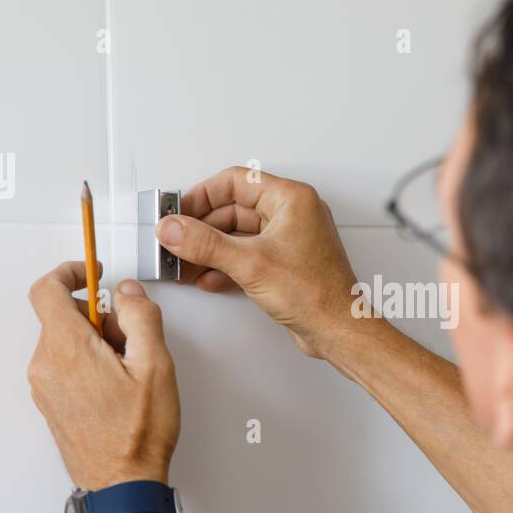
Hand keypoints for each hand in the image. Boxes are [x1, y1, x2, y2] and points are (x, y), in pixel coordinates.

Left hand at [27, 263, 179, 491]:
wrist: (122, 485)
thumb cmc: (138, 435)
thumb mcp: (155, 365)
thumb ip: (141, 317)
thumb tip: (127, 294)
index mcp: (66, 348)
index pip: (47, 289)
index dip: (71, 272)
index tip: (93, 275)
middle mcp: (45, 365)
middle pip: (62, 316)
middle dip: (98, 317)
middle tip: (131, 338)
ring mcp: (44, 387)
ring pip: (65, 341)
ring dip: (95, 342)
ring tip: (128, 371)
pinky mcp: (50, 404)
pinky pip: (64, 365)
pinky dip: (88, 362)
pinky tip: (117, 387)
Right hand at [154, 167, 363, 358]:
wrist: (338, 330)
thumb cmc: (318, 294)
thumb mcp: (250, 263)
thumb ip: (205, 244)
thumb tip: (173, 228)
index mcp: (292, 199)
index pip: (236, 182)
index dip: (203, 194)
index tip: (179, 211)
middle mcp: (292, 214)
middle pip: (234, 208)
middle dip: (202, 228)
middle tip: (176, 240)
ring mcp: (289, 240)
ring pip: (238, 234)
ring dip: (210, 249)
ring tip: (185, 262)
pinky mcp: (284, 263)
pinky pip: (247, 254)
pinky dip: (226, 264)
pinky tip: (207, 277)